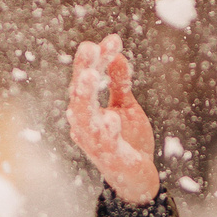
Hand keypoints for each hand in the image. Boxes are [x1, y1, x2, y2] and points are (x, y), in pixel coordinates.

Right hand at [67, 34, 161, 204]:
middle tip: (89, 48)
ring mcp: (94, 141)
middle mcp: (84, 124)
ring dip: (84, 95)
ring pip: (84, 117)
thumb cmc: (128, 141)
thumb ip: (119, 83)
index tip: (112, 39)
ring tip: (90, 74)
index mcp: (86, 110)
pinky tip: (112, 119)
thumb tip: (116, 55)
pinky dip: (107, 131)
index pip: (87, 78)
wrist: (138, 177)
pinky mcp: (110, 157)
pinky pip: (105, 144)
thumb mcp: (126, 107)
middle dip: (83, 69)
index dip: (96, 58)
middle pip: (79, 94)